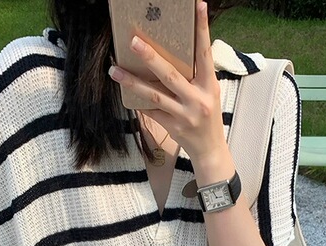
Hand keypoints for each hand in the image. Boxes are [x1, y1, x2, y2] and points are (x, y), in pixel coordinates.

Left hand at [108, 1, 228, 169]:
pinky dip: (138, 101)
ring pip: (154, 95)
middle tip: (133, 41)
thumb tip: (174, 52)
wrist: (210, 150)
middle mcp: (198, 99)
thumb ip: (196, 75)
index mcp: (210, 85)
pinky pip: (151, 111)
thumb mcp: (209, 93)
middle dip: (150, 58)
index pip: (205, 53)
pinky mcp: (173, 127)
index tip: (198, 5)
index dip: (202, 29)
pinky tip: (124, 92)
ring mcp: (184, 114)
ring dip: (132, 82)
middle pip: (171, 75)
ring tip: (114, 69)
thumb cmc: (208, 116)